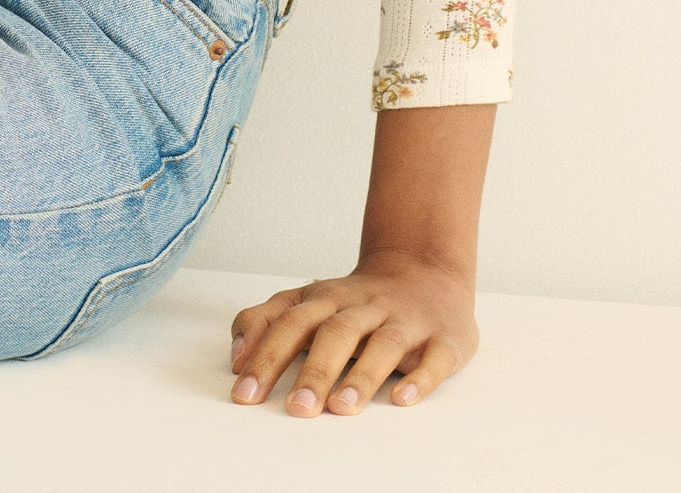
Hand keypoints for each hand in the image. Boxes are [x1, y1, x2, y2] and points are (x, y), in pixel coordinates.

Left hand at [228, 250, 478, 414]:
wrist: (424, 270)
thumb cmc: (355, 300)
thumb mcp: (308, 301)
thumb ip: (267, 321)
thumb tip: (236, 359)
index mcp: (325, 298)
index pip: (289, 322)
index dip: (264, 355)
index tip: (244, 393)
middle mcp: (362, 306)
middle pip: (334, 332)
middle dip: (314, 371)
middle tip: (296, 409)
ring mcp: (405, 320)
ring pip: (383, 344)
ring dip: (362, 376)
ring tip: (341, 408)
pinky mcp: (444, 339)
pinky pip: (434, 358)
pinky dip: (420, 378)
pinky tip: (403, 398)